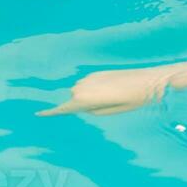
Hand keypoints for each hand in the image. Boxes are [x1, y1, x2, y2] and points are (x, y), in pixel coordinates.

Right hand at [38, 64, 174, 115]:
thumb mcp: (114, 111)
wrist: (149, 80)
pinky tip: (113, 88)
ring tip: (113, 96)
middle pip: (75, 100)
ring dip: (90, 96)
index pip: (64, 108)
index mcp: (85, 100)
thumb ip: (96, 111)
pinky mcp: (97, 72)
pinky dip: (95, 88)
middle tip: (108, 104)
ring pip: (82, 91)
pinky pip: (89, 83)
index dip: (51, 112)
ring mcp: (90, 77)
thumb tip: (87, 106)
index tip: (38, 114)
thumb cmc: (134, 99)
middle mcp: (83, 86)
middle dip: (84, 104)